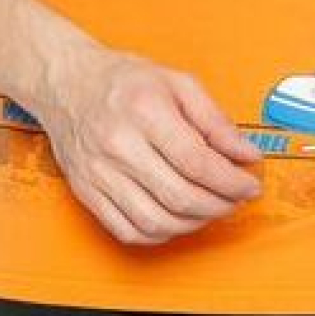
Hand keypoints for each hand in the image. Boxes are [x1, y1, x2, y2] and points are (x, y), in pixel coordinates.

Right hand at [36, 43, 264, 246]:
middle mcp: (119, 145)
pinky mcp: (87, 192)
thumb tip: (246, 154)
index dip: (231, 182)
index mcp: (145, 112)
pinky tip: (175, 219)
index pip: (197, 163)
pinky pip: (127, 231)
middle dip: (219, 206)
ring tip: (209, 210)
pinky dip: (159, 234)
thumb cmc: (121, 81)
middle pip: (180, 196)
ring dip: (193, 224)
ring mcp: (99, 173)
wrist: (65, 82)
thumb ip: (216, 121)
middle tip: (234, 200)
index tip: (249, 186)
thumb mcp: (178, 83)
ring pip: (155, 221)